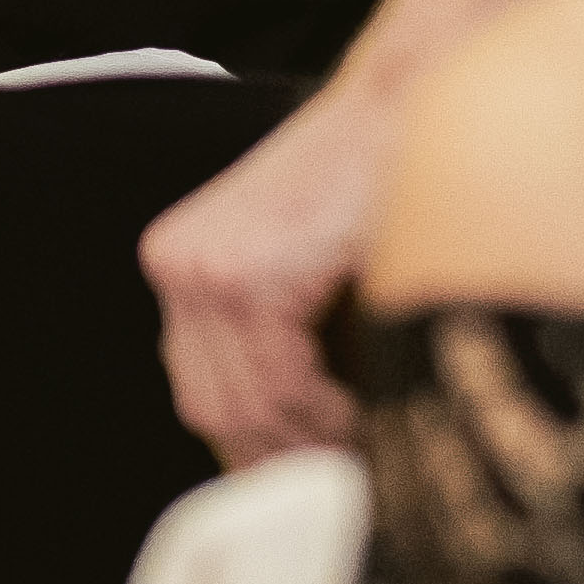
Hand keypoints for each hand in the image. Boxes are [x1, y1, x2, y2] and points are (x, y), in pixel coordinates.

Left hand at [141, 66, 395, 460]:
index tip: (306, 477)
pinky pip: (278, 384)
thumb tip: (292, 444)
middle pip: (213, 409)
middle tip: (340, 478)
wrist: (405, 105)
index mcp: (180, 264)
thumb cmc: (375, 180)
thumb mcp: (305, 267)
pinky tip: (365, 412)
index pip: (202, 391)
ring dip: (311, 440)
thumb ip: (283, 339)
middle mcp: (177, 265)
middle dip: (282, 455)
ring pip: (245, 407)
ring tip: (363, 446)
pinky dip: (325, 413)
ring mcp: (205, 270)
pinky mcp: (247, 277)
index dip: (257, 447)